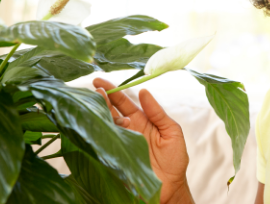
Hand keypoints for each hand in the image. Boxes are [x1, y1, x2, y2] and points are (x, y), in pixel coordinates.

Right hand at [93, 78, 194, 203]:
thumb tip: (144, 92)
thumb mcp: (172, 131)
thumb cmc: (175, 160)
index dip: (113, 92)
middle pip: (111, 111)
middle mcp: (128, 130)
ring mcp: (120, 143)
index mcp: (141, 121)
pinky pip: (104, 143)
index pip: (124, 103)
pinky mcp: (115, 157)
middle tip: (94, 89)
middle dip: (102, 99)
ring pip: (106, 125)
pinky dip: (99, 133)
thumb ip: (158, 113)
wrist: (171, 188)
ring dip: (100, 113)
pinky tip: (96, 124)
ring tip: (96, 102)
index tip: (99, 81)